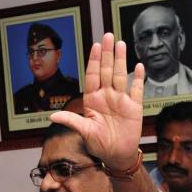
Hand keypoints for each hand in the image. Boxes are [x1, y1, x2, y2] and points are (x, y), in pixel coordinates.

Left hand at [49, 33, 144, 169]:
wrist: (116, 155)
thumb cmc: (99, 144)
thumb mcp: (84, 132)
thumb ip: (71, 121)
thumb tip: (52, 116)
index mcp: (93, 100)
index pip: (93, 76)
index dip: (94, 61)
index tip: (95, 46)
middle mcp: (107, 96)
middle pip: (107, 71)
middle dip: (107, 54)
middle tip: (108, 36)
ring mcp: (121, 100)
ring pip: (121, 76)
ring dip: (121, 60)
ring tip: (121, 44)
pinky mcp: (134, 107)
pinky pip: (136, 90)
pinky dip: (138, 79)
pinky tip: (139, 66)